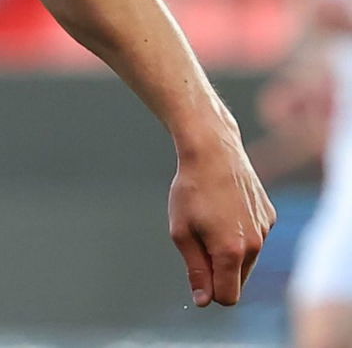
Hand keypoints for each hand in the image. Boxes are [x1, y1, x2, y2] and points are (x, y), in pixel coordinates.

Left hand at [168, 135, 275, 306]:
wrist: (213, 151)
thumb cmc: (190, 190)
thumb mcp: (181, 232)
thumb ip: (195, 269)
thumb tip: (204, 301)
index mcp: (231, 251)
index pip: (228, 296)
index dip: (210, 292)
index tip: (198, 275)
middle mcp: (256, 244)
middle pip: (238, 279)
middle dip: (219, 270)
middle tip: (198, 239)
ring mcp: (266, 229)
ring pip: (248, 259)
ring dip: (229, 251)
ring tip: (211, 220)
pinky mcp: (270, 216)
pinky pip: (255, 237)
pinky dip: (240, 232)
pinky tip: (226, 208)